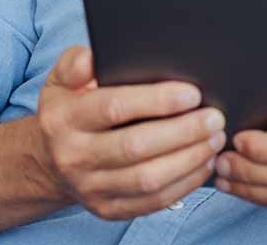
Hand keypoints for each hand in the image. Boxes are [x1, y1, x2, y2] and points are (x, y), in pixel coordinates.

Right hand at [35, 46, 226, 219]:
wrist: (50, 161)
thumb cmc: (71, 110)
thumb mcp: (62, 80)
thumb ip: (77, 63)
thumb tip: (92, 58)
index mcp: (65, 119)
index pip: (114, 107)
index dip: (157, 100)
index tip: (193, 94)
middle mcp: (74, 156)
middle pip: (136, 146)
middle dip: (184, 131)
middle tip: (215, 117)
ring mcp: (90, 187)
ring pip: (148, 179)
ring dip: (190, 159)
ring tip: (216, 138)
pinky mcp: (108, 208)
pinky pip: (153, 201)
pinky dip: (185, 183)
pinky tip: (204, 163)